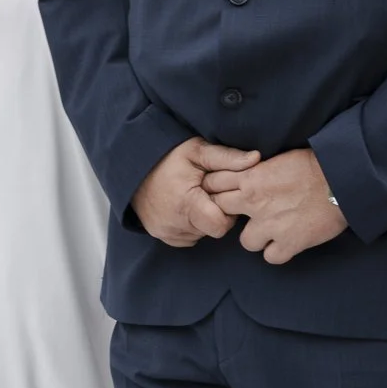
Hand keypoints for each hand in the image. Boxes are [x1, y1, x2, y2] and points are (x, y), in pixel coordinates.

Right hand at [132, 139, 259, 247]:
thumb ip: (227, 158)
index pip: (221, 226)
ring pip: (200, 234)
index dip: (226, 211)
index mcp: (186, 205)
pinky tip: (183, 206)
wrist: (130, 163)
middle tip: (207, 192)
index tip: (219, 194)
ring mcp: (165, 231)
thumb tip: (256, 159)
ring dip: (201, 219)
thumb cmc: (166, 156)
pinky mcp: (159, 234)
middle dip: (215, 213)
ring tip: (193, 196)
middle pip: (212, 230)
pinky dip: (189, 224)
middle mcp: (174, 224)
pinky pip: (186, 236)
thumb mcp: (197, 151)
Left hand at [204, 147, 346, 263]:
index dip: (218, 190)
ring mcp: (270, 225)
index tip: (226, 192)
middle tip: (247, 213)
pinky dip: (278, 252)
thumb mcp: (277, 159)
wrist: (341, 179)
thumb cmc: (314, 164)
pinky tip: (286, 242)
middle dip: (231, 213)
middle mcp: (254, 202)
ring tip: (270, 230)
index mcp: (250, 177)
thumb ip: (257, 170)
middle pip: (222, 212)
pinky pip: (271, 257)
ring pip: (246, 242)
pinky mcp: (289, 243)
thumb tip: (248, 174)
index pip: (215, 184)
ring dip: (257, 237)